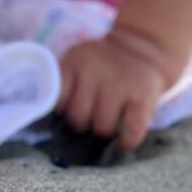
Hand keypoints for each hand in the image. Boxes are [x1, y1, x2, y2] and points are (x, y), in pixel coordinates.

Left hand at [56, 30, 167, 151]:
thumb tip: (48, 122)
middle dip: (82, 123)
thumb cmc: (101, 66)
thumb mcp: (78, 63)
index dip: (62, 109)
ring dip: (103, 131)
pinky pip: (132, 131)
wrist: (141, 47)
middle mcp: (97, 69)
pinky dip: (125, 142)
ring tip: (106, 122)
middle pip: (78, 116)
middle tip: (89, 116)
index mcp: (75, 61)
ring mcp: (121, 82)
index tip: (68, 109)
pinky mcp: (143, 96)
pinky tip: (121, 143)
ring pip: (102, 127)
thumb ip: (64, 85)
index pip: (57, 98)